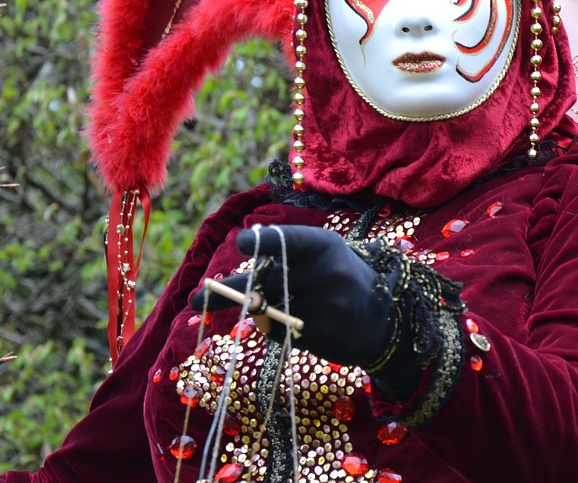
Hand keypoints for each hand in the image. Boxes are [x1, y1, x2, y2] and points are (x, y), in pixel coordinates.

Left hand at [191, 225, 391, 367]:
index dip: (262, 242)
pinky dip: (271, 325)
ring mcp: (323, 307)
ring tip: (206, 301)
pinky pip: (278, 331)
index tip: (240, 243)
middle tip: (196, 297)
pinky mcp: (318, 336)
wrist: (381, 317)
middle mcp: (324, 274)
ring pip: (266, 309)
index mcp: (324, 246)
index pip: (287, 241)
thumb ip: (288, 250)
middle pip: (264, 281)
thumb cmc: (341, 275)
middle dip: (228, 290)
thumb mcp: (322, 252)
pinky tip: (281, 319)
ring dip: (242, 308)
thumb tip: (245, 243)